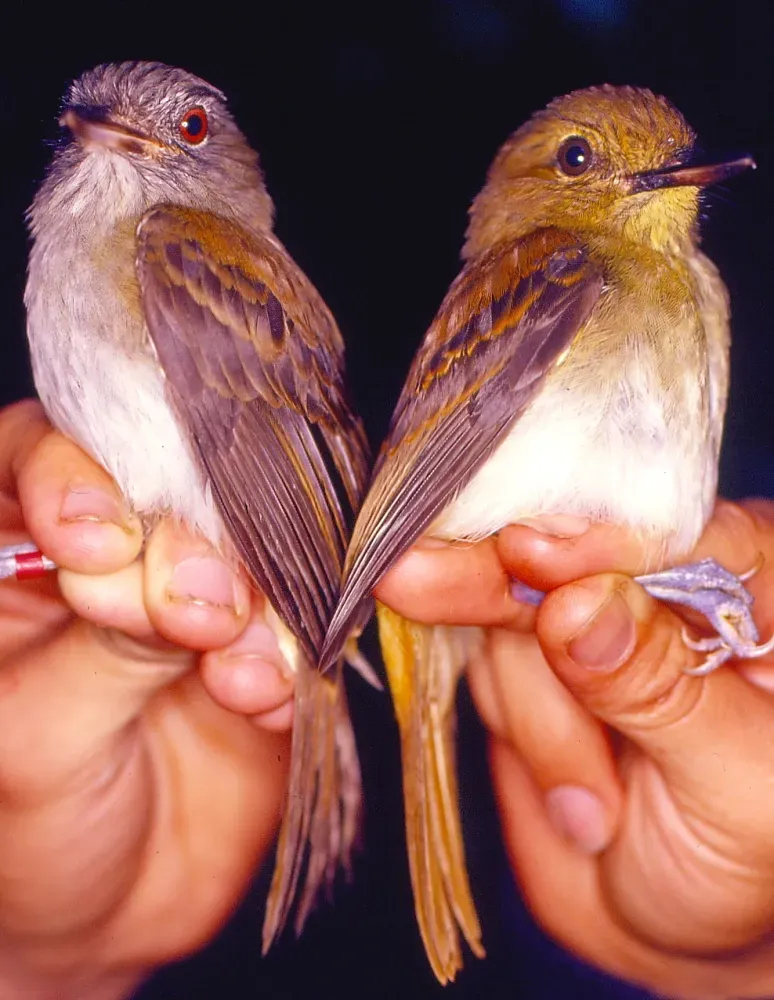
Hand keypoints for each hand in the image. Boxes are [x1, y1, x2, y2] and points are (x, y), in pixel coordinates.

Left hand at [0, 401, 294, 999]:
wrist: (102, 914)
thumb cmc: (19, 827)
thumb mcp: (31, 739)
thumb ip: (102, 651)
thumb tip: (188, 582)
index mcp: (22, 548)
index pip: (43, 451)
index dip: (78, 474)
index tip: (103, 541)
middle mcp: (117, 553)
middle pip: (167, 491)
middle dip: (187, 548)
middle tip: (197, 614)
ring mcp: (200, 595)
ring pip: (249, 550)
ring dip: (256, 606)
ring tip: (236, 677)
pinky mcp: (265, 645)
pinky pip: (301, 625)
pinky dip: (294, 658)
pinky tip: (265, 702)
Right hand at [377, 502, 773, 998]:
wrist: (674, 921)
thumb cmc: (747, 854)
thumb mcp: (733, 780)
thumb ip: (657, 685)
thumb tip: (573, 605)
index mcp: (754, 588)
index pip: (674, 531)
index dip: (597, 539)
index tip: (528, 553)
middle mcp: (665, 585)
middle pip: (564, 549)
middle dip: (496, 578)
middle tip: (414, 579)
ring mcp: (585, 619)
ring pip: (509, 614)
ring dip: (535, 715)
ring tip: (596, 811)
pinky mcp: (526, 660)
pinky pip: (481, 664)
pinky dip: (512, 726)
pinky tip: (569, 791)